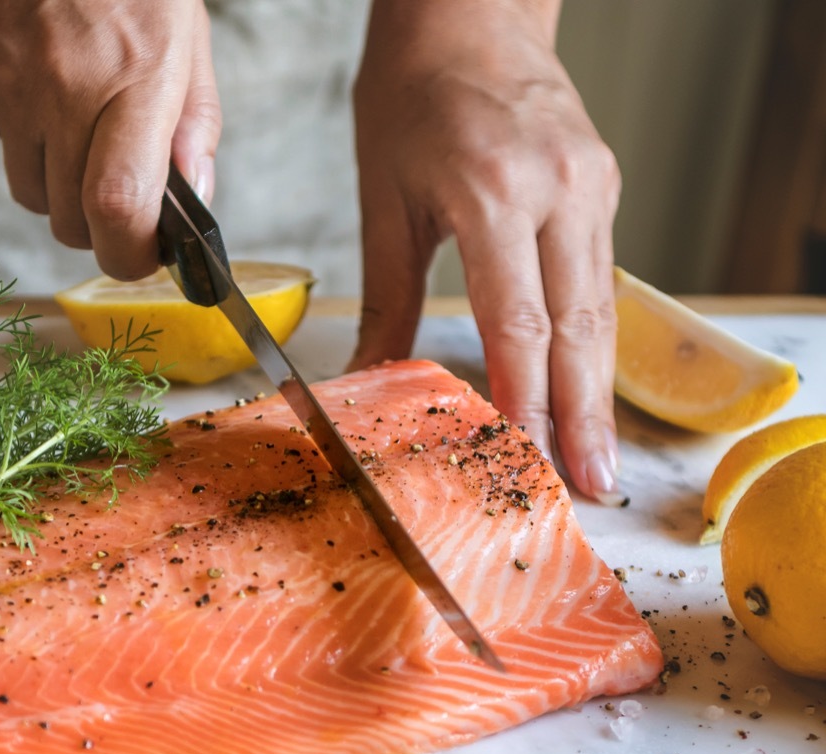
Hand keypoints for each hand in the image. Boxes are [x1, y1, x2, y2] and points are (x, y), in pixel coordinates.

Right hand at [0, 0, 220, 279]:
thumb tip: (196, 203)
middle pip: (69, 220)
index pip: (119, 205)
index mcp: (137, 75)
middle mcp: (67, 85)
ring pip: (29, 194)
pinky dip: (15, 133)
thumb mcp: (183, 33)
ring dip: (54, 183)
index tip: (142, 256)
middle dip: (95, 228)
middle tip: (112, 192)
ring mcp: (6, 83)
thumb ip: (193, 123)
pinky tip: (32, 81)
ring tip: (72, 120)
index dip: (129, 255)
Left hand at [349, 0, 623, 504]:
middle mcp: (560, 190)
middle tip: (590, 486)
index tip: (529, 458)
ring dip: (598, 388)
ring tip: (596, 456)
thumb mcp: (384, 199)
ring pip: (600, 308)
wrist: (468, 14)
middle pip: (578, 328)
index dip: (526, 398)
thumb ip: (386, 295)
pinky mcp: (603, 185)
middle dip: (583, 415)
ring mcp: (592, 186)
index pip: (519, 321)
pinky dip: (591, 339)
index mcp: (496, 192)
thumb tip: (371, 376)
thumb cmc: (413, 94)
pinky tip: (585, 385)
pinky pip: (599, 276)